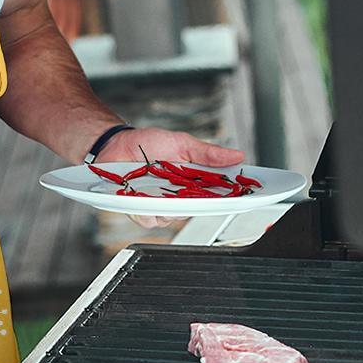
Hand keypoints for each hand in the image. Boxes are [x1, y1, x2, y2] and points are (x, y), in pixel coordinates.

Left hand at [97, 127, 245, 229]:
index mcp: (193, 183)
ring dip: (168, 204)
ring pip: (173, 218)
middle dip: (199, 202)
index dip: (233, 198)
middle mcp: (178, 197)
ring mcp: (159, 205)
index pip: (218, 195)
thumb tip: (237, 155)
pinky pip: (149, 219)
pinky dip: (146, 208)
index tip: (246, 196)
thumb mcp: (182, 143)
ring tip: (159, 186)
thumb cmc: (148, 144)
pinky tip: (141, 195)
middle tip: (193, 189)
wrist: (116, 144)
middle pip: (197, 210)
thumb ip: (207, 154)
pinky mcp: (140, 210)